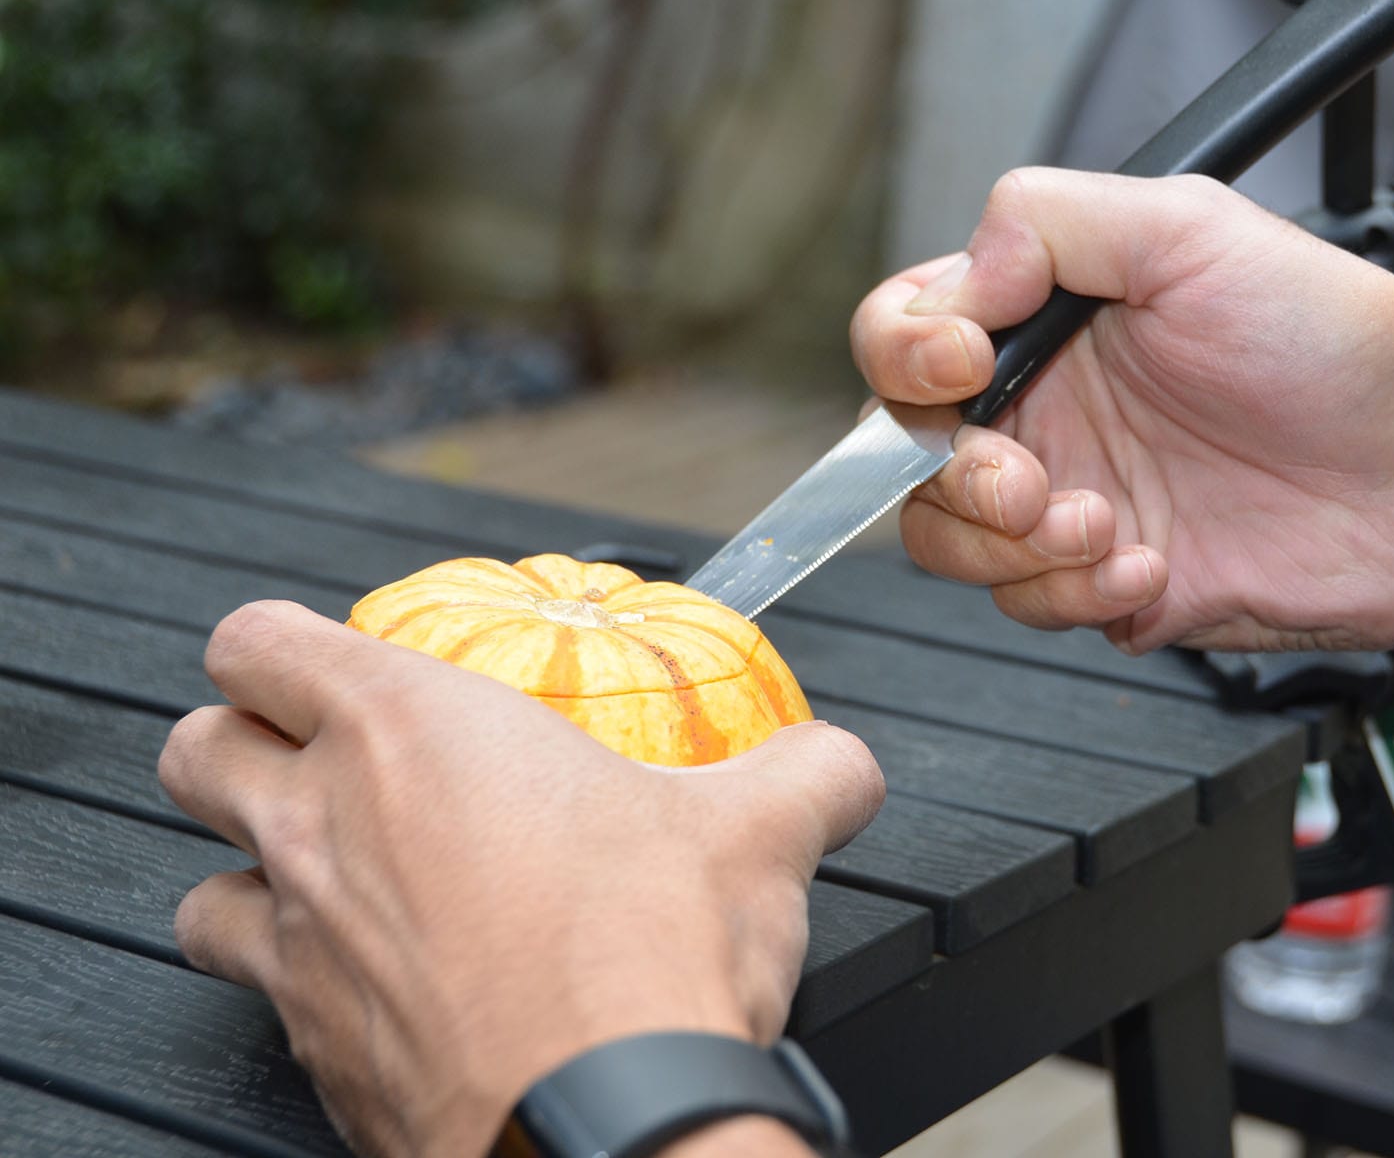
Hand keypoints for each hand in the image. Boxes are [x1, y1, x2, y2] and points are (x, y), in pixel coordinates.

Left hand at [159, 601, 882, 1157]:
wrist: (609, 1124)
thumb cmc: (656, 952)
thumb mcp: (763, 831)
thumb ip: (807, 771)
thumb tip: (842, 765)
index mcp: (406, 729)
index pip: (256, 643)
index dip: (275, 647)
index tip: (319, 666)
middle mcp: (322, 827)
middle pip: (191, 752)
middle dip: (235, 746)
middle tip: (313, 765)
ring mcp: (300, 948)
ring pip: (196, 890)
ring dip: (246, 879)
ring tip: (327, 889)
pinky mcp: (308, 1052)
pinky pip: (261, 1003)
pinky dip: (298, 990)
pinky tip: (376, 994)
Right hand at [851, 168, 1393, 654]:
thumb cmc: (1341, 350)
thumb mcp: (1195, 228)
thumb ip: (1051, 220)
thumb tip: (961, 276)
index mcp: (1051, 314)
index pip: (908, 328)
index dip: (908, 352)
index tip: (964, 366)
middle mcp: (1047, 406)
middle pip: (901, 449)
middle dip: (954, 473)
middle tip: (1031, 480)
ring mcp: (1070, 500)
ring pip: (946, 540)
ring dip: (1011, 544)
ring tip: (1110, 525)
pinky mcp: (1101, 583)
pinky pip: (1027, 605)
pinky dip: (1077, 592)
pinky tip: (1155, 565)